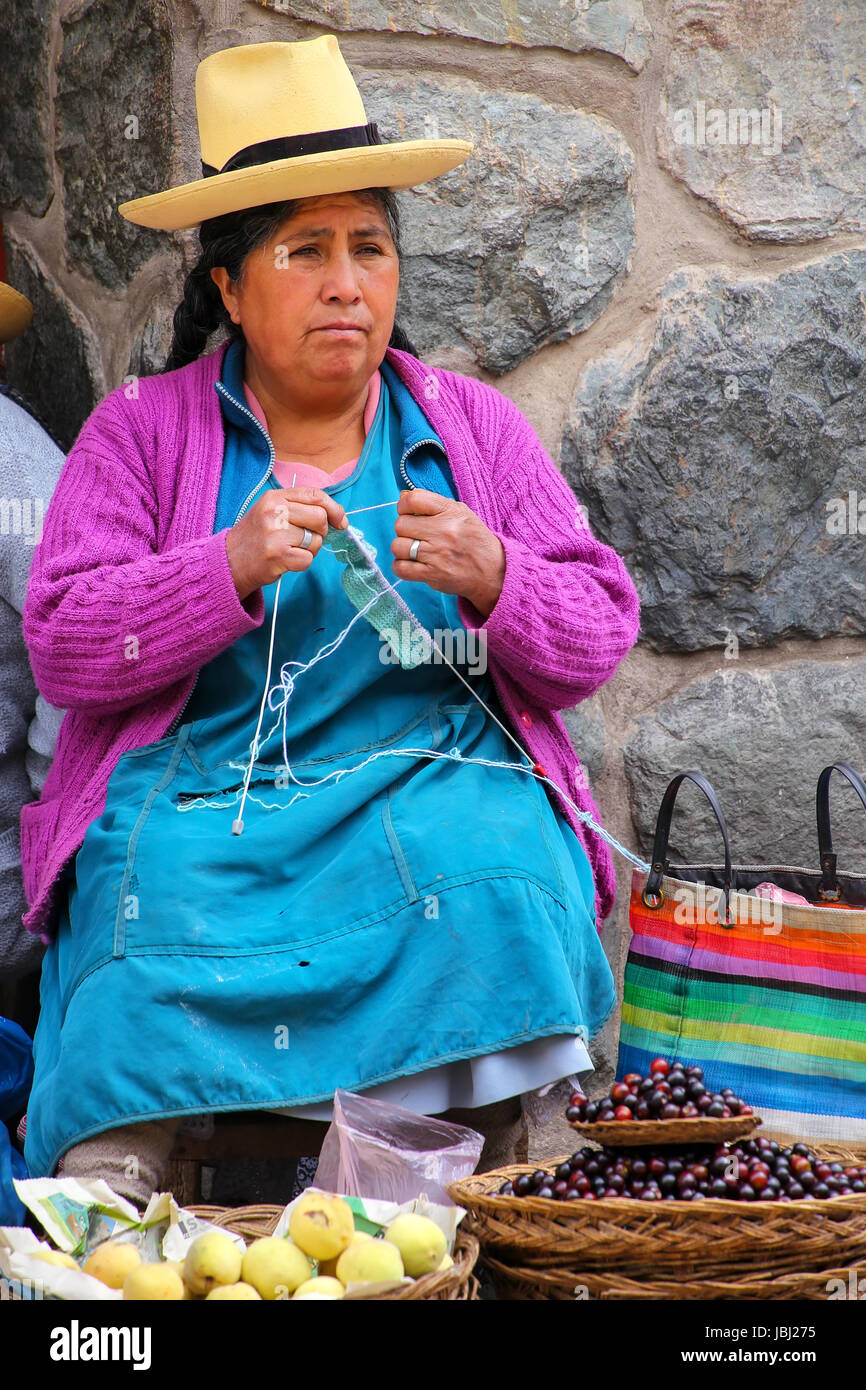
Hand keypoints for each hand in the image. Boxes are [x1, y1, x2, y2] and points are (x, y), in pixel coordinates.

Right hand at [225, 486, 347, 601]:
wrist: (229, 561)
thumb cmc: (256, 537)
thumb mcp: (272, 512)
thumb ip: (300, 508)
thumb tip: (337, 516)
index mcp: (275, 497)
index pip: (315, 495)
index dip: (334, 509)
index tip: (340, 521)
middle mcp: (274, 512)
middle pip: (320, 517)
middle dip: (321, 532)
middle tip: (307, 539)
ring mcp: (275, 533)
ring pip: (316, 540)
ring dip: (309, 549)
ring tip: (290, 550)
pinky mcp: (277, 555)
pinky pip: (308, 559)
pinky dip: (302, 563)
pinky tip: (286, 561)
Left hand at [391, 489, 505, 618]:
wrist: (493, 571)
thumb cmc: (474, 540)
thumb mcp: (461, 513)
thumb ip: (433, 503)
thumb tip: (403, 498)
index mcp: (450, 512)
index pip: (412, 500)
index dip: (404, 506)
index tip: (408, 512)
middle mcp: (444, 531)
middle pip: (401, 524)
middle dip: (405, 530)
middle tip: (416, 535)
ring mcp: (437, 554)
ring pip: (398, 546)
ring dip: (403, 549)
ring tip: (415, 550)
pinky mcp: (432, 574)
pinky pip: (400, 568)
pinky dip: (401, 566)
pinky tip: (412, 564)